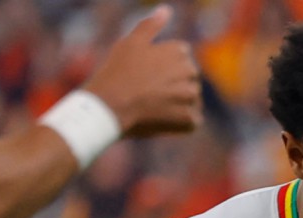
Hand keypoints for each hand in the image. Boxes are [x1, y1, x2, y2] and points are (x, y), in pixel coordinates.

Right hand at [82, 7, 201, 137]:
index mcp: (178, 52)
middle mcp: (189, 72)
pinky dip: (180, 121)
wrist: (110, 105)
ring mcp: (190, 96)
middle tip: (149, 89)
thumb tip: (167, 9)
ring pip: (192, 99)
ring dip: (178, 102)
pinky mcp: (190, 119)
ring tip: (154, 103)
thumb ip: (151, 25)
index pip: (182, 57)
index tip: (148, 73)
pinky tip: (162, 118)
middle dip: (175, 83)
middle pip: (189, 78)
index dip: (164, 66)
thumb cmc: (117, 72)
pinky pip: (193, 120)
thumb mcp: (131, 42)